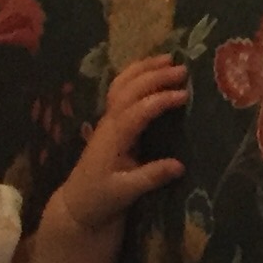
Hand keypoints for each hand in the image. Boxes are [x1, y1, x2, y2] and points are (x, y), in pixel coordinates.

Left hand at [47, 54, 190, 233]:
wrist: (78, 204)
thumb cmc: (100, 199)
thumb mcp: (126, 192)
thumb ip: (151, 177)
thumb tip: (180, 165)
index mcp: (114, 137)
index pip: (138, 110)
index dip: (160, 100)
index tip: (184, 95)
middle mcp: (110, 122)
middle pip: (130, 89)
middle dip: (155, 76)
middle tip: (183, 70)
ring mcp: (109, 120)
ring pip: (122, 85)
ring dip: (144, 69)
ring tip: (168, 58)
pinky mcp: (112, 123)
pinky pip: (122, 91)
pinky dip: (136, 76)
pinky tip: (151, 70)